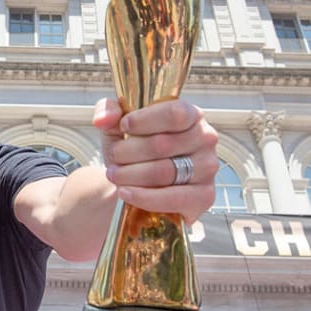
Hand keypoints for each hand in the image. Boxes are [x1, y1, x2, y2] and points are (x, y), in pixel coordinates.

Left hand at [94, 97, 217, 224]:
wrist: (136, 183)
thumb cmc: (131, 149)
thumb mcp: (117, 126)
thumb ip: (108, 111)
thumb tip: (102, 119)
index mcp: (191, 114)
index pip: (174, 113)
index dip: (143, 121)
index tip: (123, 127)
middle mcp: (206, 138)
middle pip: (162, 145)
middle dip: (127, 152)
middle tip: (113, 158)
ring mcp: (208, 168)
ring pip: (163, 171)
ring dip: (130, 174)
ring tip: (114, 175)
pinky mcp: (204, 196)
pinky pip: (172, 198)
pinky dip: (143, 197)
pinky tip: (125, 193)